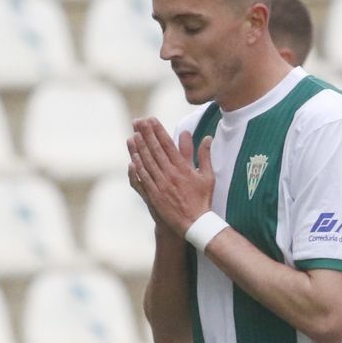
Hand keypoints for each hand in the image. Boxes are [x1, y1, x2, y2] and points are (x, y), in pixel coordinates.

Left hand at [128, 118, 215, 234]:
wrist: (195, 223)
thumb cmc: (203, 200)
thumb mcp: (208, 176)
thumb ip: (205, 156)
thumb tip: (207, 138)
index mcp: (183, 168)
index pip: (168, 144)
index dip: (158, 131)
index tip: (151, 119)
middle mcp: (171, 174)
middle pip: (155, 150)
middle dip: (146, 134)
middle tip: (138, 121)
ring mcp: (161, 185)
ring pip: (147, 163)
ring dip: (139, 148)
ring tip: (133, 135)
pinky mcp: (155, 196)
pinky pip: (144, 179)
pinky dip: (137, 168)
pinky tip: (132, 158)